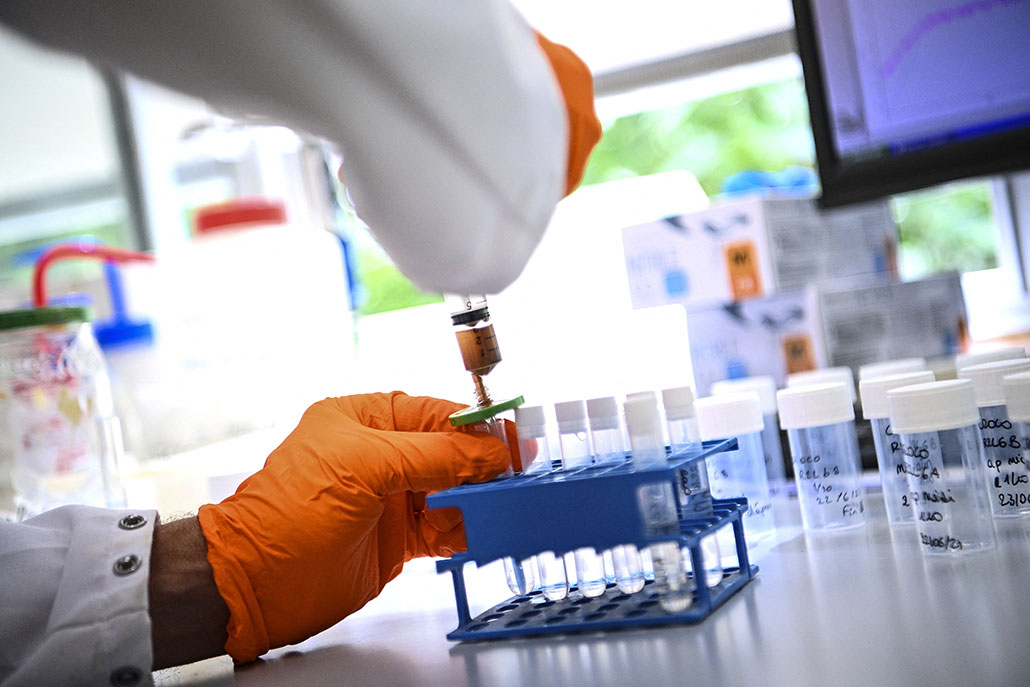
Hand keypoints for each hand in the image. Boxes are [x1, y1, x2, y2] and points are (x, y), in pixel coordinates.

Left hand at [196, 392, 509, 662]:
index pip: (435, 414)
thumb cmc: (289, 512)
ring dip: (480, 498)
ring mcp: (390, 499)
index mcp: (364, 419)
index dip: (476, 426)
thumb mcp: (368, 466)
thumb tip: (489, 450)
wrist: (259, 582)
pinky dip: (466, 531)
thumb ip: (435, 456)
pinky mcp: (398, 539)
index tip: (511, 437)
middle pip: (450, 453)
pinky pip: (445, 529)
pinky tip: (482, 530)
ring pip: (453, 491)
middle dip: (485, 463)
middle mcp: (379, 456)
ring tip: (507, 502)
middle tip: (520, 471)